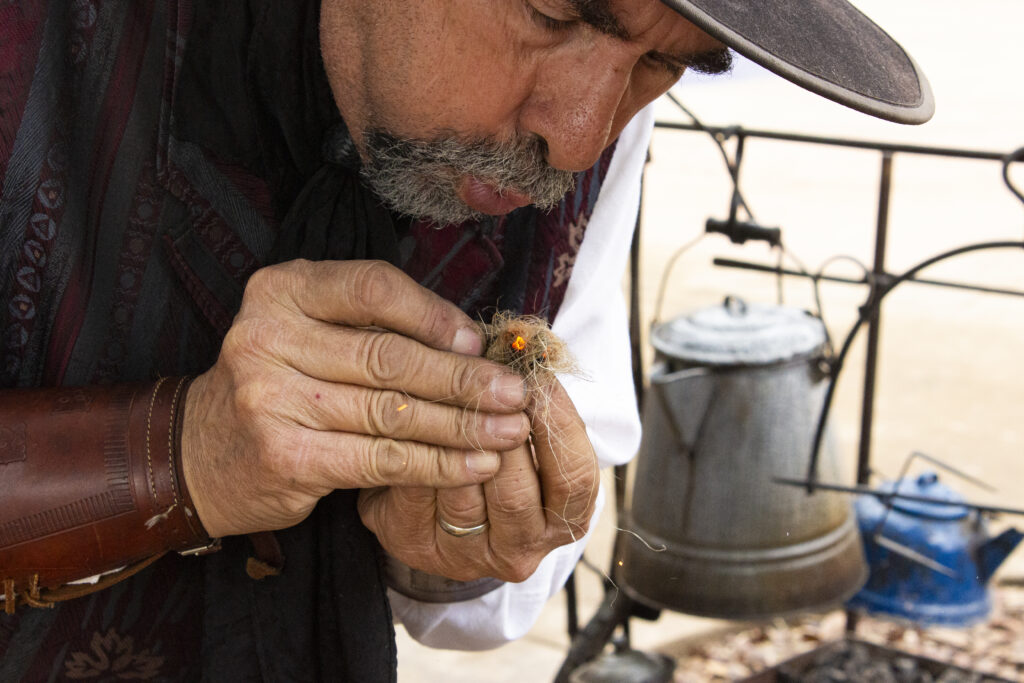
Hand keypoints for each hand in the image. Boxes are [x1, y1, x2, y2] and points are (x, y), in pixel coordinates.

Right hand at [180, 260, 529, 537]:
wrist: (202, 452)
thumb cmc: (282, 382)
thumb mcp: (312, 331)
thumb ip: (375, 325)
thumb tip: (474, 341)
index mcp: (282, 289)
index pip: (373, 287)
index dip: (434, 314)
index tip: (480, 340)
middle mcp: (268, 336)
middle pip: (389, 356)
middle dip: (464, 378)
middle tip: (515, 392)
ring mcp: (270, 398)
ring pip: (392, 411)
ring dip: (463, 425)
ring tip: (510, 430)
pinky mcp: (285, 455)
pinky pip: (380, 458)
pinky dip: (436, 464)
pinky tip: (476, 465)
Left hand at [358, 380, 598, 582]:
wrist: (441, 502)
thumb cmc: (502, 454)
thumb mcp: (533, 436)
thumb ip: (536, 404)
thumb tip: (522, 344)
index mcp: (563, 523)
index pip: (573, 477)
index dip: (557, 422)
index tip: (538, 377)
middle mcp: (519, 551)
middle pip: (516, 488)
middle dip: (502, 425)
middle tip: (489, 378)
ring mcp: (464, 555)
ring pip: (462, 487)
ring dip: (457, 432)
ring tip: (453, 386)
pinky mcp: (413, 543)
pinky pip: (414, 487)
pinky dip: (416, 445)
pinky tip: (416, 408)